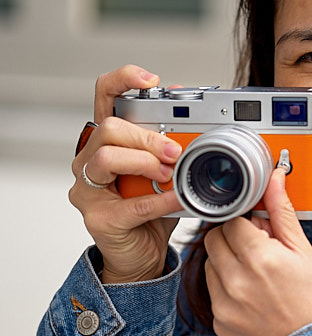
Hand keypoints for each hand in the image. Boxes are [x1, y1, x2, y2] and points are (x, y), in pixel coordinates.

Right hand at [69, 65, 183, 282]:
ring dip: (145, 161)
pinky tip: (178, 199)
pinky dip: (161, 200)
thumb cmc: (151, 212)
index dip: (122, 80)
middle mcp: (90, 160)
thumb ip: (175, 146)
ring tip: (170, 174)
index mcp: (107, 141)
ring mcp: (88, 190)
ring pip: (107, 157)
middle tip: (176, 151)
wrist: (141, 256)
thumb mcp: (166, 172)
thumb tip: (198, 120)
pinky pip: (131, 203)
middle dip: (147, 136)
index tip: (150, 79)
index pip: (104, 96)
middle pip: (109, 128)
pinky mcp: (98, 218)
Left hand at [204, 169, 311, 335]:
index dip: (245, 222)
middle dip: (232, 238)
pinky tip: (251, 296)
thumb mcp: (304, 253)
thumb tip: (274, 179)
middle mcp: (237, 281)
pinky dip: (226, 288)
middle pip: (214, 239)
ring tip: (255, 275)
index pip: (231, 221)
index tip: (257, 229)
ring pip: (209, 264)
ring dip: (226, 262)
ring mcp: (225, 305)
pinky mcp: (219, 323)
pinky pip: (213, 292)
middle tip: (257, 249)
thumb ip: (281, 213)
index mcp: (260, 258)